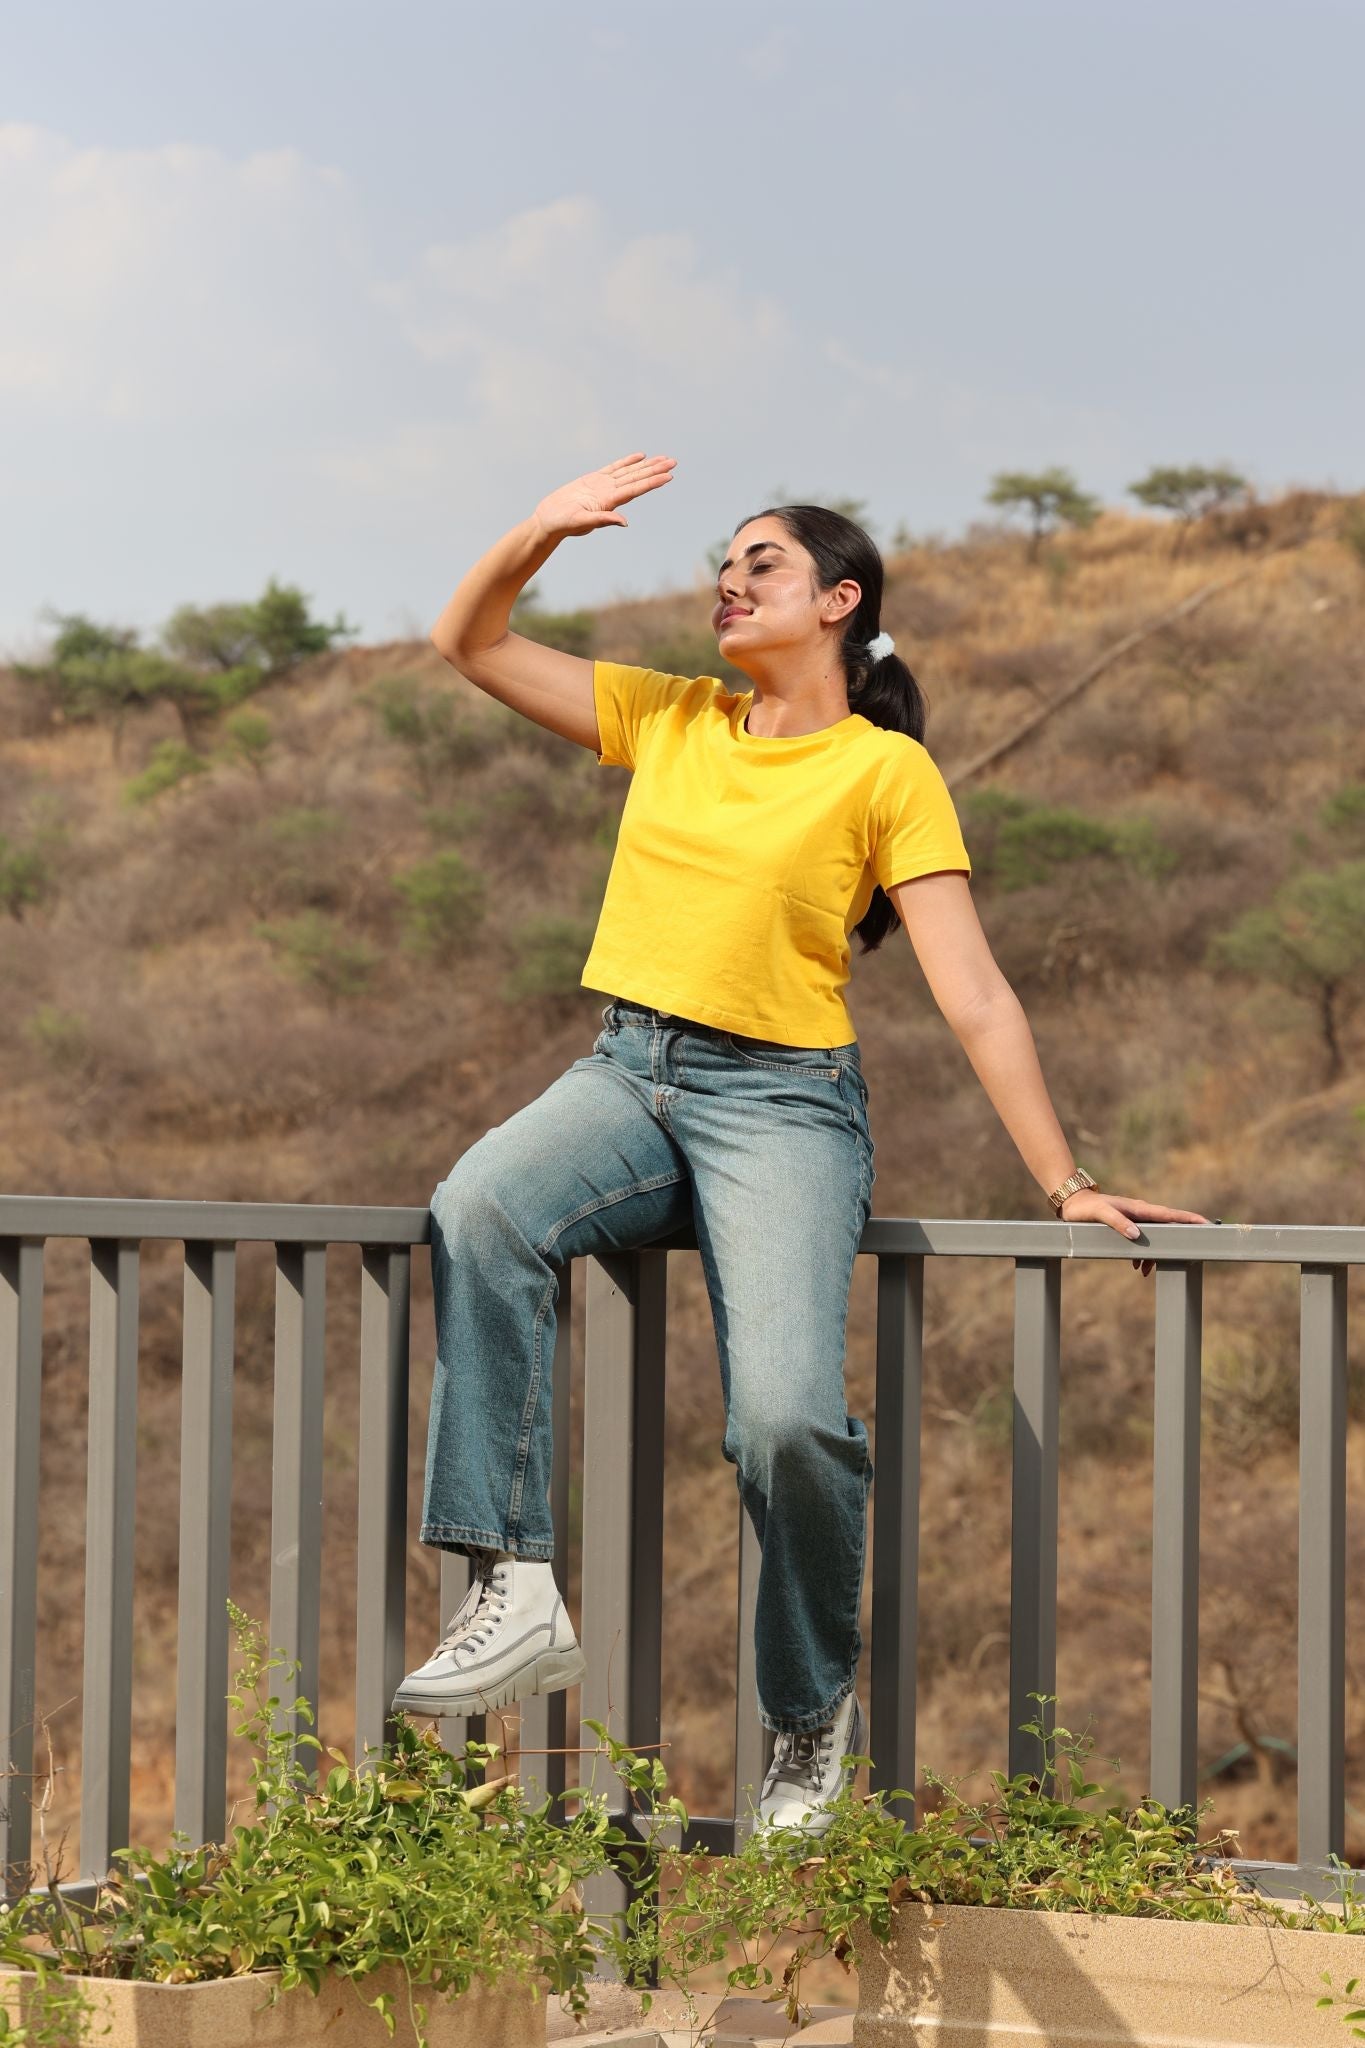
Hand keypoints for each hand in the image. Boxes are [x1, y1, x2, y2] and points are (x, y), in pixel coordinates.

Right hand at [532, 452, 675, 541]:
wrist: (549, 520)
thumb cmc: (563, 524)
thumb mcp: (583, 523)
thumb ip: (603, 520)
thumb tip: (625, 522)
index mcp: (609, 502)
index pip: (635, 489)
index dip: (652, 482)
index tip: (668, 476)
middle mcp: (610, 493)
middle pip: (637, 479)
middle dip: (655, 470)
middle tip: (673, 462)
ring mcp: (602, 485)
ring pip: (629, 472)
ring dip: (646, 466)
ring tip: (663, 459)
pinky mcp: (593, 480)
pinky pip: (614, 467)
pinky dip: (627, 462)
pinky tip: (640, 456)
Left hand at [1057, 1189, 1214, 1278]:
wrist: (1072, 1204)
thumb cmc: (1086, 1207)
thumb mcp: (1100, 1214)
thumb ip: (1118, 1223)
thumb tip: (1136, 1235)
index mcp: (1139, 1209)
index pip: (1170, 1214)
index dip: (1190, 1219)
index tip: (1208, 1224)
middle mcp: (1141, 1214)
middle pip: (1168, 1229)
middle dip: (1178, 1242)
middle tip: (1188, 1255)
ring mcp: (1135, 1220)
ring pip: (1155, 1239)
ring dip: (1154, 1256)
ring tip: (1145, 1271)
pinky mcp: (1128, 1226)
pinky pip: (1143, 1242)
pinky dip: (1143, 1255)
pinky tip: (1137, 1267)